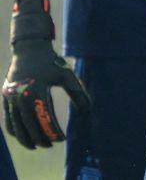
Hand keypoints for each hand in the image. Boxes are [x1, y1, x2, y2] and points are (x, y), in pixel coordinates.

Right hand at [2, 0, 90, 148]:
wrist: (29, 49)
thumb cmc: (51, 62)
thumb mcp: (66, 76)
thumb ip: (77, 93)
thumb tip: (88, 111)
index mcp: (36, 90)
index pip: (44, 118)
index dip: (53, 131)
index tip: (62, 139)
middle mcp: (21, 96)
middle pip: (29, 125)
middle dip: (39, 138)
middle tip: (50, 145)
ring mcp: (10, 97)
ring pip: (15, 125)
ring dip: (25, 138)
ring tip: (36, 146)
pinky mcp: (6, 97)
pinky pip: (8, 118)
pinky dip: (14, 130)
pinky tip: (24, 136)